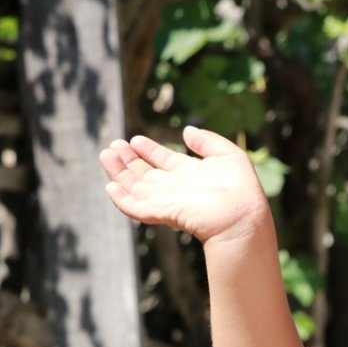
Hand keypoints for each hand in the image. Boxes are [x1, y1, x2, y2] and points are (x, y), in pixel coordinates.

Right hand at [100, 126, 271, 244]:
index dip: (149, 150)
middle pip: (145, 173)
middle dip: (128, 159)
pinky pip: (135, 207)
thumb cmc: (240, 190)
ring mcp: (166, 200)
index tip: (136, 139)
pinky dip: (121, 199)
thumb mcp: (229, 156)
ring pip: (135, 187)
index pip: (163, 160)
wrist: (240, 216)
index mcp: (190, 173)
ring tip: (106, 154)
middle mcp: (175, 187)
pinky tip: (110, 186)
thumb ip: (207, 142)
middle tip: (114, 145)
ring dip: (119, 172)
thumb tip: (187, 130)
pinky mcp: (160, 212)